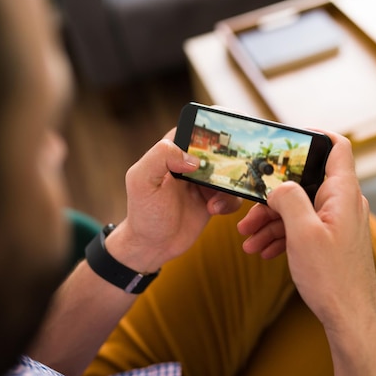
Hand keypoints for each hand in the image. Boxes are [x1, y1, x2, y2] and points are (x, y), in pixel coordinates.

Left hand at [106, 128, 241, 272]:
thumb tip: (194, 159)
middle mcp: (189, 162)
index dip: (212, 129)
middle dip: (230, 160)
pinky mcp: (214, 198)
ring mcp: (203, 181)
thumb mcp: (142, 180)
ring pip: (230, 172)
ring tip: (212, 203)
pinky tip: (214, 211)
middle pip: (219, 149)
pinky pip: (233, 195)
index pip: (195, 129)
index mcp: (171, 150)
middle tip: (226, 174)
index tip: (226, 137)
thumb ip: (161, 157)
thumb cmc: (144, 213)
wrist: (153, 246)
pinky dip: (229, 202)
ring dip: (228, 187)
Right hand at [237, 132, 375, 328]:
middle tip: (248, 215)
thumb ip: (289, 199)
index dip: (315, 136)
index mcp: (343, 194)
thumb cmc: (332, 277)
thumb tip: (278, 186)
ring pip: (299, 209)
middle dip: (273, 198)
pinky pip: (304, 228)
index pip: (337, 148)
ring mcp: (338, 222)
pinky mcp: (332, 239)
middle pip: (305, 184)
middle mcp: (343, 203)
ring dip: (271, 222)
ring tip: (247, 241)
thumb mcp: (303, 233)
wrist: (349, 317)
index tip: (286, 139)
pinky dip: (283, 236)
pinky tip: (262, 251)